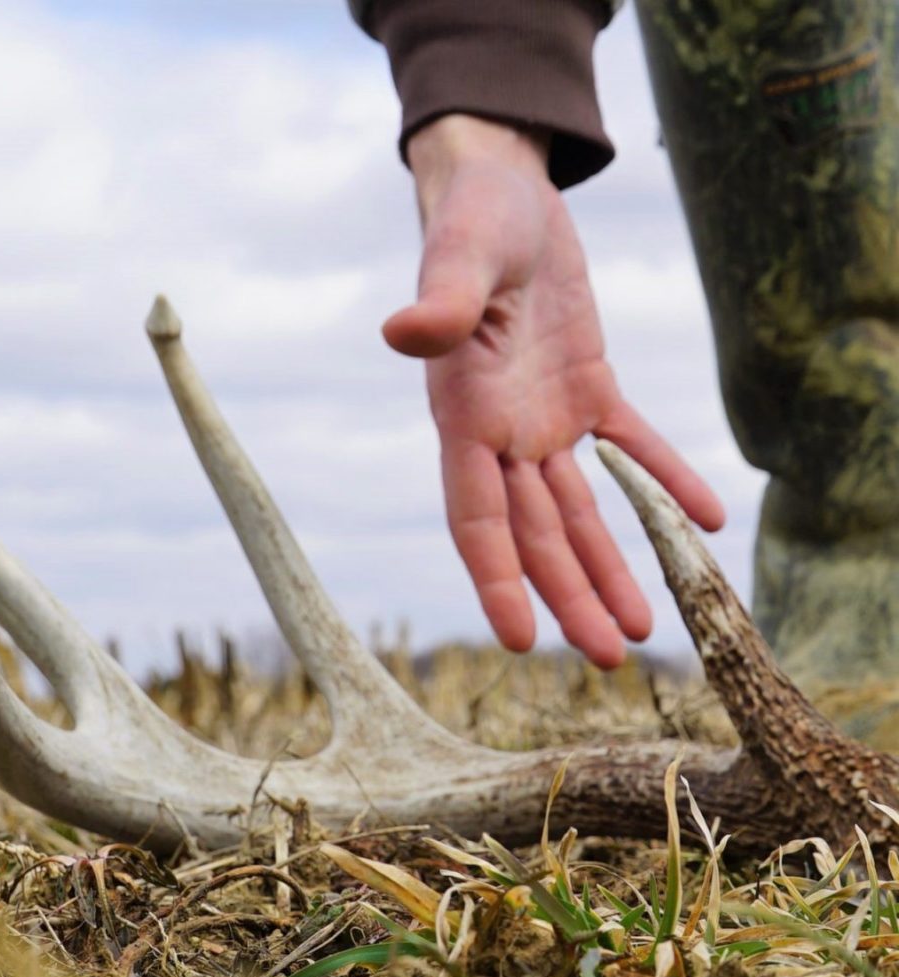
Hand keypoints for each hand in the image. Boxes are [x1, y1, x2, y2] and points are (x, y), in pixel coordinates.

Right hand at [385, 115, 724, 666]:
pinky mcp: (588, 386)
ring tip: (642, 624)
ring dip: (611, 562)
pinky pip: (631, 444)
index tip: (524, 640)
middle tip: (611, 655)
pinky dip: (663, 479)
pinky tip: (701, 519)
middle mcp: (502, 431)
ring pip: (579, 507)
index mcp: (465, 413)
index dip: (498, 579)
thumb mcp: (459, 254)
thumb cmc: (471, 219)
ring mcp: (546, 415)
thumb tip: (403, 334)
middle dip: (571, 594)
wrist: (504, 194)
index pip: (478, 515)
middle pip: (537, 532)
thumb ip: (440, 301)